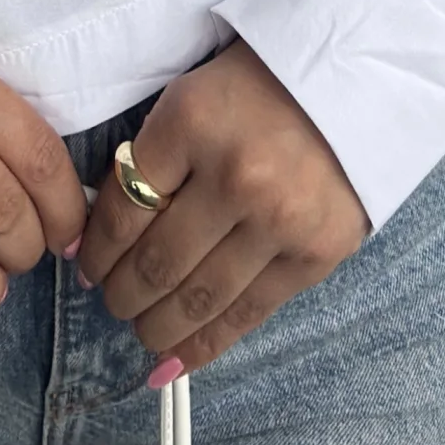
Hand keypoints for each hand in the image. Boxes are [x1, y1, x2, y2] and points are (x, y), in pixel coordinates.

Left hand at [72, 42, 368, 379]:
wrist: (357, 83)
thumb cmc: (262, 85)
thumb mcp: (193, 96)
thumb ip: (152, 158)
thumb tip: (100, 233)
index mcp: (192, 122)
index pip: (122, 208)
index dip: (96, 250)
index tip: (87, 265)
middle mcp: (235, 176)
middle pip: (156, 263)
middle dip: (122, 295)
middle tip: (113, 301)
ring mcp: (279, 222)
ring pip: (196, 300)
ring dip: (156, 328)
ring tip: (143, 331)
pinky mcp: (314, 256)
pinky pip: (247, 316)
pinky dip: (204, 346)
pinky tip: (176, 361)